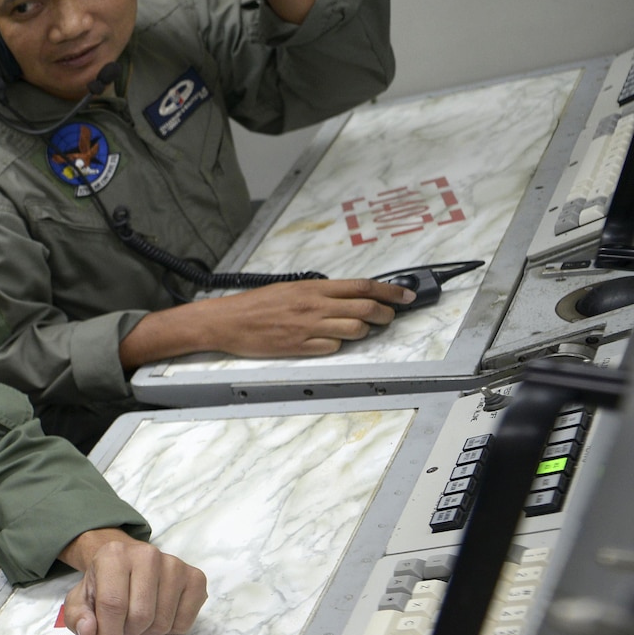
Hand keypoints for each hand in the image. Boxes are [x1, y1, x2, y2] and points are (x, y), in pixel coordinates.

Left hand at [57, 529, 206, 634]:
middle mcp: (147, 555)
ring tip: (137, 622)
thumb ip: (77, 617)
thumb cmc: (103, 585)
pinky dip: (169, 631)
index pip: (113, 604)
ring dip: (147, 634)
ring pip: (163, 622)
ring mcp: (175, 565)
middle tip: (121, 633)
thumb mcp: (81, 600)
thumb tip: (88, 630)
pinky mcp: (195, 578)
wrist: (127, 564)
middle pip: (141, 616)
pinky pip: (184, 623)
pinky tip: (158, 616)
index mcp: (114, 556)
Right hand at [126, 279, 414, 366]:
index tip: (406, 296)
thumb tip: (346, 297)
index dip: (390, 291)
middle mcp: (314, 306)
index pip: (363, 286)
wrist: (226, 322)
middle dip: (385, 314)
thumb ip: (318, 292)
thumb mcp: (289, 289)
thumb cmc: (255, 305)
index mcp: (313, 288)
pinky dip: (337, 345)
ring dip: (362, 331)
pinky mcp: (299, 347)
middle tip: (389, 317)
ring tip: (359, 330)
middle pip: (366, 309)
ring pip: (354, 330)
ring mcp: (308, 328)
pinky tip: (330, 341)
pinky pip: (332, 347)